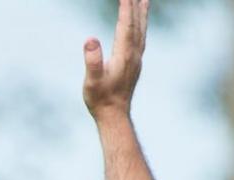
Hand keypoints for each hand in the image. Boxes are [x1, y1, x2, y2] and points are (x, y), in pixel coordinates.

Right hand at [82, 0, 148, 119]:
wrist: (114, 116)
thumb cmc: (100, 99)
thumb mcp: (92, 81)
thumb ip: (92, 61)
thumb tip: (91, 40)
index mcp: (124, 55)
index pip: (126, 25)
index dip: (126, 7)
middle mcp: (134, 54)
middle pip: (137, 23)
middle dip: (136, 5)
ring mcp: (137, 59)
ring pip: (142, 30)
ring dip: (142, 13)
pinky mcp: (135, 63)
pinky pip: (141, 38)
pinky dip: (141, 26)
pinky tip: (139, 24)